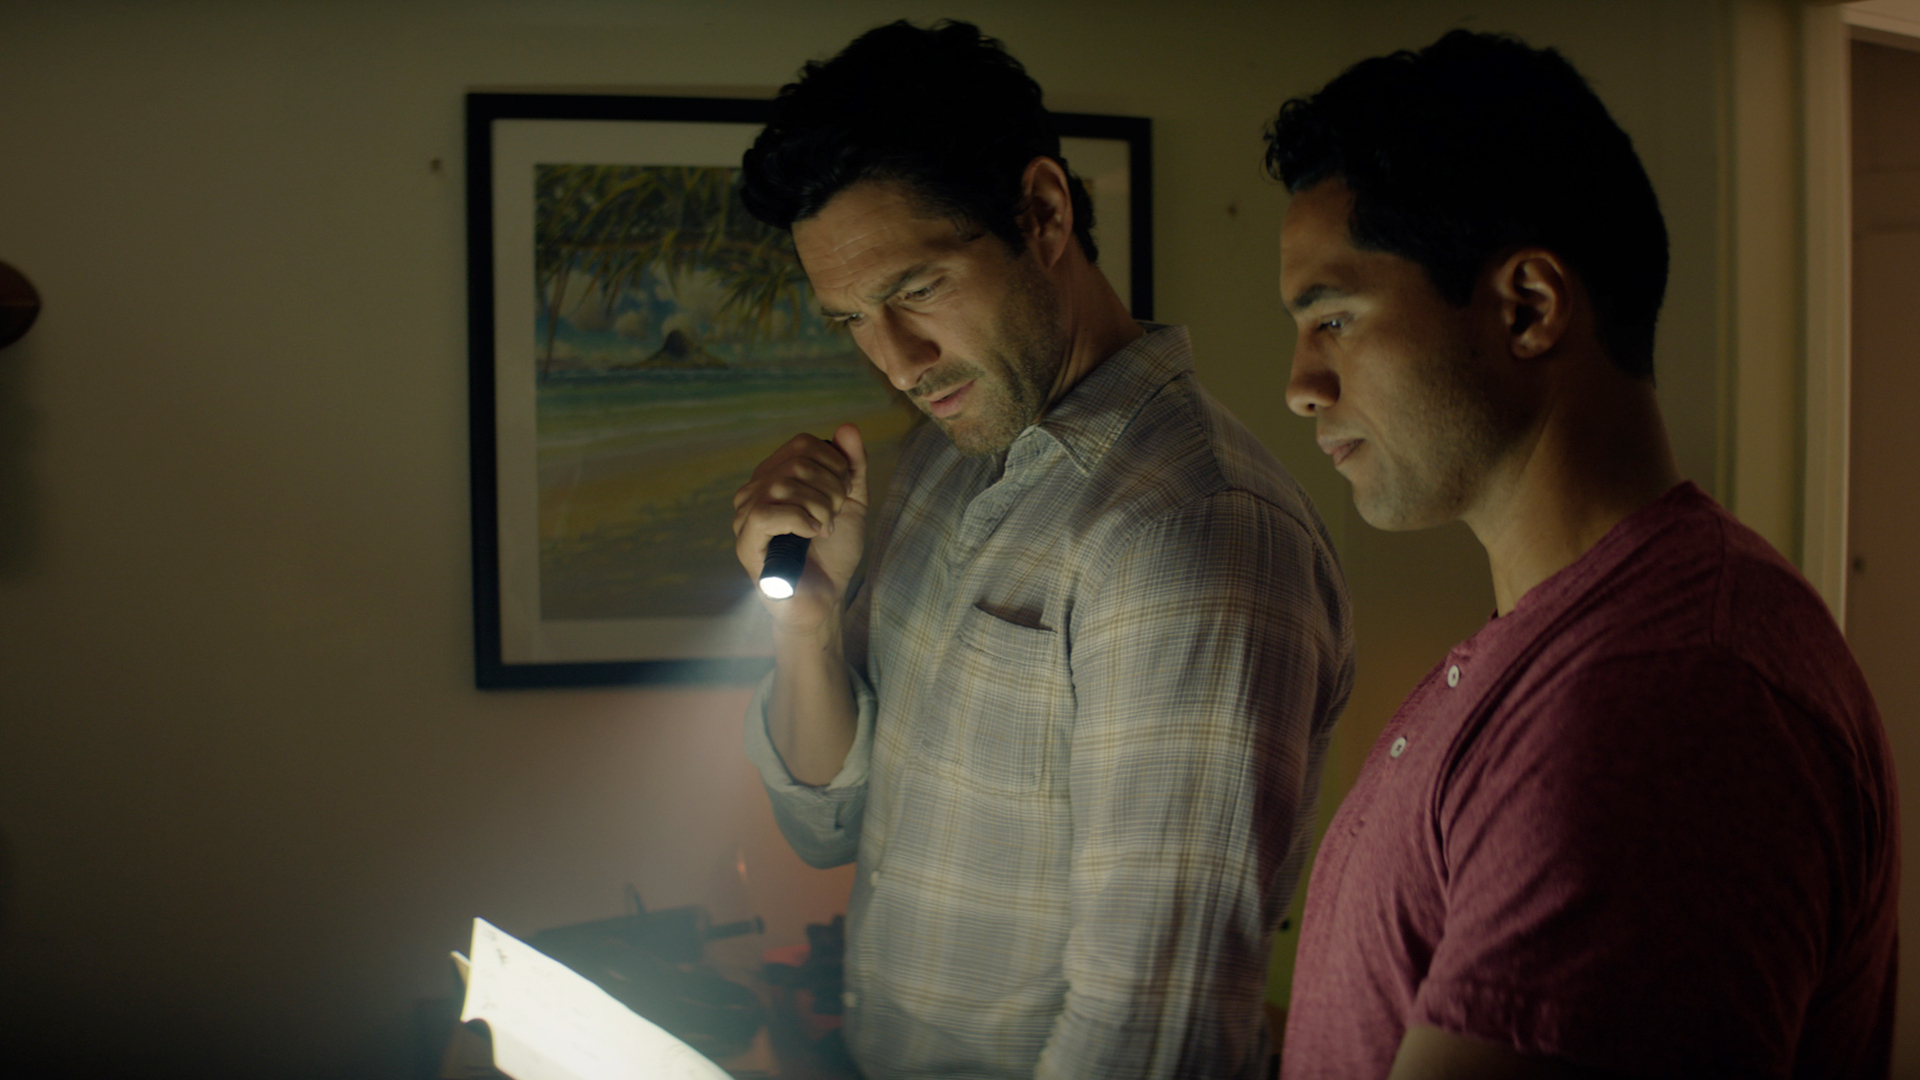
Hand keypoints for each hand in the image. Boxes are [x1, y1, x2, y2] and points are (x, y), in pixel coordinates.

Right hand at [732, 424, 868, 632]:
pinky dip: (799, 519)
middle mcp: (755, 491)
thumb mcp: (851, 502)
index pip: (802, 444)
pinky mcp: (745, 543)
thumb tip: (847, 427)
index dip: (833, 463)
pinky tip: (812, 534)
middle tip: (837, 514)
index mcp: (775, 477)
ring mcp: (746, 517)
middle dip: (830, 487)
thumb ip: (852, 466)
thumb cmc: (833, 553)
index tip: (845, 493)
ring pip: (781, 486)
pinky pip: (765, 514)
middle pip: (796, 462)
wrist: (826, 598)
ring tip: (827, 527)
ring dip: (819, 506)